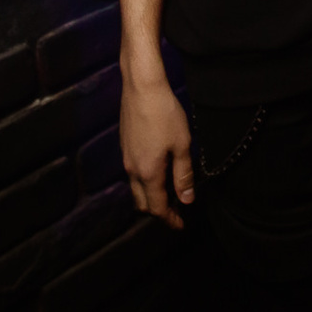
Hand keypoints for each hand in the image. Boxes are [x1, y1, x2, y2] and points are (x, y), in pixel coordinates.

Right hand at [120, 74, 194, 228]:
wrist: (142, 87)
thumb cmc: (164, 114)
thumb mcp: (182, 145)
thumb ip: (183, 174)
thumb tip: (187, 198)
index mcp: (148, 173)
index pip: (157, 208)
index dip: (170, 219)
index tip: (181, 225)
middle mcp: (132, 170)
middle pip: (142, 203)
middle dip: (158, 211)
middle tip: (176, 211)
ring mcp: (125, 158)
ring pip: (136, 188)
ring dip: (151, 196)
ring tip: (169, 191)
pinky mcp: (124, 146)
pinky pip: (133, 173)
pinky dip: (145, 181)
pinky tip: (158, 170)